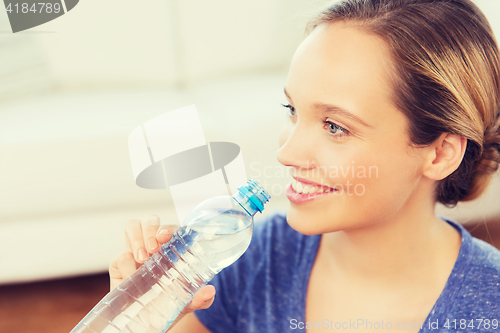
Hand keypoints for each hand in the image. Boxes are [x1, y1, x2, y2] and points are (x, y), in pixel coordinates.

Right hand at [108, 214, 215, 329]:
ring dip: (136, 238)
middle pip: (150, 220)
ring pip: (132, 226)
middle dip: (150, 228)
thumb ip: (200, 298)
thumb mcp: (187, 303)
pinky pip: (120, 255)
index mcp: (171, 249)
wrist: (147, 323)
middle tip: (153, 248)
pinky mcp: (120, 264)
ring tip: (142, 258)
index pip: (171, 229)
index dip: (168, 228)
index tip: (166, 237)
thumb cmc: (169, 304)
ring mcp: (136, 253)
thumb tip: (210, 291)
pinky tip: (132, 276)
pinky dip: (126, 263)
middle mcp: (153, 246)